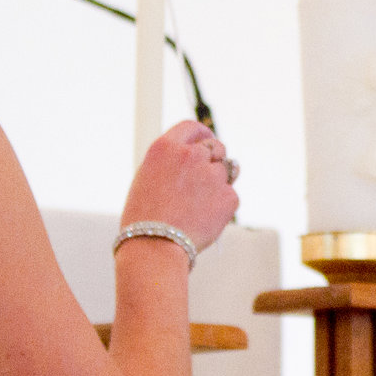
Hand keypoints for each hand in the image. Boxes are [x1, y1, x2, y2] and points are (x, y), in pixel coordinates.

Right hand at [121, 120, 238, 251]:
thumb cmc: (145, 219)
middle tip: (207, 177)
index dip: (202, 133)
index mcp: (166, 148)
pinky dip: (221, 207)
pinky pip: (230, 195)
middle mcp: (191, 155)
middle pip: (215, 146)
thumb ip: (172, 163)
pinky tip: (203, 220)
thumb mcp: (148, 179)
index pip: (191, 128)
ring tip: (197, 206)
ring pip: (226, 171)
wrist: (154, 247)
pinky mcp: (228, 196)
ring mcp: (212, 175)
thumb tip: (198, 157)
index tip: (207, 139)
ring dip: (217, 183)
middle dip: (214, 159)